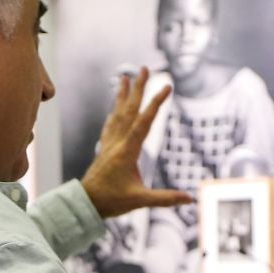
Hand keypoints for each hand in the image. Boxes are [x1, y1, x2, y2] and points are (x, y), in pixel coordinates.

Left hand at [79, 65, 192, 219]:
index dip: (157, 103)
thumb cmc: (111, 202)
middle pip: (129, 110)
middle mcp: (117, 143)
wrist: (84, 204)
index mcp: (127, 151)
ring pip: (118, 114)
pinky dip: (115, 112)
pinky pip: (110, 125)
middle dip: (138, 89)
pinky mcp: (104, 149)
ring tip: (126, 77)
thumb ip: (165, 199)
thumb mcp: (139, 201)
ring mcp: (109, 144)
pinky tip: (115, 108)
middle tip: (144, 69)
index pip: (144, 122)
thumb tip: (189, 199)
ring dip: (123, 95)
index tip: (167, 86)